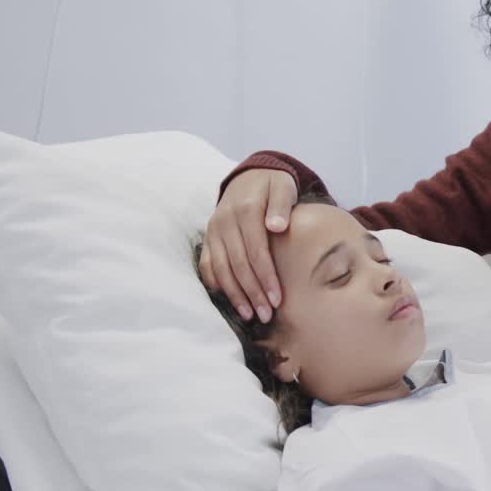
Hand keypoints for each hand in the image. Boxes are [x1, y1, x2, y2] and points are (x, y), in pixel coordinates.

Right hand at [197, 168, 297, 321]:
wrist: (249, 176)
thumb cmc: (273, 185)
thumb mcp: (283, 186)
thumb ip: (281, 204)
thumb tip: (277, 226)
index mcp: (245, 210)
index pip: (256, 251)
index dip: (266, 277)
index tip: (277, 299)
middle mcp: (224, 222)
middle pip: (238, 264)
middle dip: (252, 293)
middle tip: (267, 315)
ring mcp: (214, 231)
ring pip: (220, 268)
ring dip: (235, 295)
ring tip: (250, 315)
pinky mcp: (208, 238)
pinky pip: (207, 265)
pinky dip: (217, 284)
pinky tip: (229, 301)